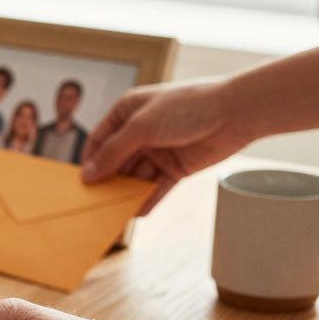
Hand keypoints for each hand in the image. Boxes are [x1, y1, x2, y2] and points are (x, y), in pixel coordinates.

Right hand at [81, 80, 249, 213]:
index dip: (90, 161)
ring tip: (114, 211)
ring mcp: (158, 150)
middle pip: (115, 161)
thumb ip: (113, 152)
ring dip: (126, 193)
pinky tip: (137, 213)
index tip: (82, 184)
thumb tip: (89, 175)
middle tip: (95, 202)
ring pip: (135, 177)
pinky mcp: (175, 167)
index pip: (99, 140)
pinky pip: (156, 188)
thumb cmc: (189, 106)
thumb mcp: (141, 127)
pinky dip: (147, 200)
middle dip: (108, 180)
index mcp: (127, 112)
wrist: (236, 112)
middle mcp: (140, 131)